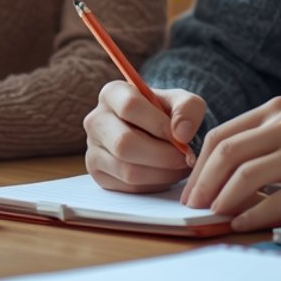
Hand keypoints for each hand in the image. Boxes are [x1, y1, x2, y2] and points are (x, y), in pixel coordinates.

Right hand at [83, 81, 202, 191]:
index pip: (130, 106)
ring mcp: (92, 149)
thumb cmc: (169, 115)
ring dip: (162, 173)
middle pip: (124, 143)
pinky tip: (166, 174)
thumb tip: (181, 134)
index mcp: (112, 94)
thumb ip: (188, 109)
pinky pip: (128, 186)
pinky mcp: (98, 174)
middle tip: (186, 158)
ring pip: (127, 170)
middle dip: (163, 155)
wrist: (157, 135)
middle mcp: (96, 120)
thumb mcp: (184, 102)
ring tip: (180, 167)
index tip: (182, 137)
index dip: (159, 124)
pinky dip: (154, 184)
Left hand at [178, 96, 280, 231]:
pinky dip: (251, 215)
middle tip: (192, 207)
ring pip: (245, 176)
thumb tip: (215, 178)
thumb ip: (261, 145)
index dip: (199, 165)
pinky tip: (240, 224)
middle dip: (202, 183)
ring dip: (221, 200)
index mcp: (277, 111)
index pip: (222, 135)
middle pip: (227, 153)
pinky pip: (275, 202)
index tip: (190, 189)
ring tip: (212, 217)